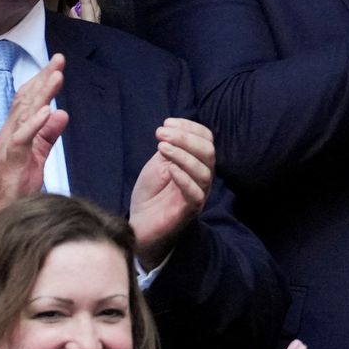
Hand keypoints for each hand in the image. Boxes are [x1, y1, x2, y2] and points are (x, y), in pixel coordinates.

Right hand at [0, 55, 68, 222]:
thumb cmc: (16, 181)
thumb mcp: (38, 153)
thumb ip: (48, 133)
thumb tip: (61, 113)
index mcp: (17, 129)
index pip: (30, 100)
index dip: (43, 81)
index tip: (57, 65)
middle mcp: (11, 132)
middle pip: (27, 100)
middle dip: (43, 78)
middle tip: (59, 60)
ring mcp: (9, 144)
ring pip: (24, 113)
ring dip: (41, 94)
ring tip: (56, 76)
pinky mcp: (12, 159)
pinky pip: (22, 138)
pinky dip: (34, 124)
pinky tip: (46, 112)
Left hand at [128, 117, 214, 269]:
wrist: (140, 226)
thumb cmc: (150, 196)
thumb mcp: (158, 165)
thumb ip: (169, 150)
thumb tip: (172, 130)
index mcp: (197, 163)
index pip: (206, 140)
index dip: (189, 127)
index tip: (167, 122)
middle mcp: (202, 177)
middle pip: (208, 152)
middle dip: (185, 138)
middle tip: (160, 133)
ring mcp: (198, 194)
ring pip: (204, 171)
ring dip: (182, 154)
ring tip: (161, 147)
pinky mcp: (189, 211)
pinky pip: (195, 193)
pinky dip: (183, 178)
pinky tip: (169, 169)